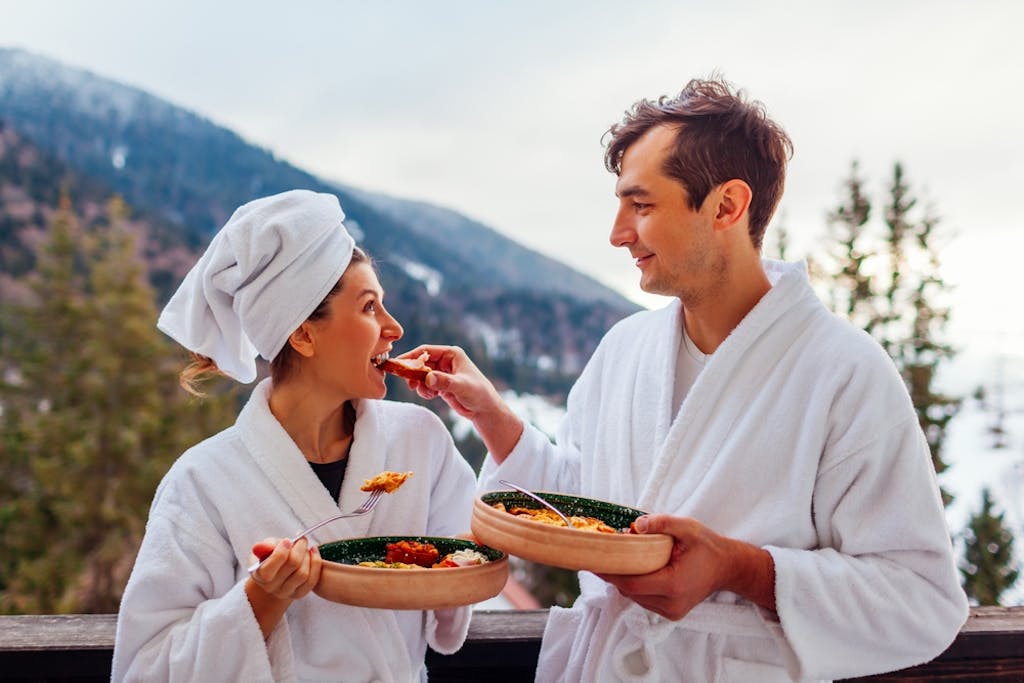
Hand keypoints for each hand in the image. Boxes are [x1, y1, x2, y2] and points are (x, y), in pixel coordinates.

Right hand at [248, 536, 321, 600]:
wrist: (278, 569)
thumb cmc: (271, 554)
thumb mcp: (266, 547)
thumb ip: (265, 546)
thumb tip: (259, 547)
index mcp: (259, 576)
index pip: (268, 570)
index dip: (280, 553)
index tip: (287, 540)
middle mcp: (271, 588)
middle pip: (292, 566)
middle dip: (299, 548)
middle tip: (302, 540)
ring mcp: (285, 593)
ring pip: (303, 574)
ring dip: (308, 556)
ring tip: (306, 547)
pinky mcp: (299, 594)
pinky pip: (312, 581)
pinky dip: (316, 563)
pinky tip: (313, 552)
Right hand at [397, 345, 501, 417]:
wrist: (484, 409)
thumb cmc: (478, 393)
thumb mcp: (461, 386)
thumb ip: (444, 382)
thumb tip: (428, 377)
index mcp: (452, 354)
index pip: (426, 351)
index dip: (411, 356)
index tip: (399, 364)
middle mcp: (446, 361)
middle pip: (421, 362)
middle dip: (414, 373)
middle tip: (410, 384)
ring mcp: (443, 373)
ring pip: (421, 375)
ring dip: (419, 384)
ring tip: (427, 393)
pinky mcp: (441, 384)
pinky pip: (425, 384)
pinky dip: (424, 390)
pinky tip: (432, 396)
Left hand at [596, 514, 775, 620]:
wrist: (727, 567)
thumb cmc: (707, 546)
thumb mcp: (688, 527)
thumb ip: (662, 523)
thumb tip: (635, 526)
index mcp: (673, 585)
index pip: (631, 583)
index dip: (609, 573)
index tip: (593, 561)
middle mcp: (671, 604)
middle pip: (630, 592)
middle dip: (612, 575)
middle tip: (597, 556)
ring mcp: (671, 612)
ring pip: (635, 598)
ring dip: (623, 580)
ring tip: (612, 561)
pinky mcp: (671, 612)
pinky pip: (644, 600)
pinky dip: (635, 586)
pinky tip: (630, 570)